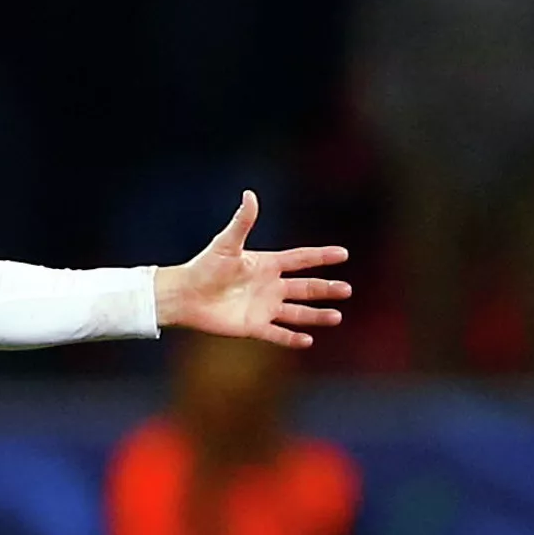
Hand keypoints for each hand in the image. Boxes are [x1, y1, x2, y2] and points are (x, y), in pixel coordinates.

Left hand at [153, 190, 350, 348]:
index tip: (343, 254)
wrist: (185, 295)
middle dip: (327, 289)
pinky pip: (278, 334)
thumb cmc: (204, 266)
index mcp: (267, 264)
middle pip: (306, 287)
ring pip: (298, 313)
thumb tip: (250, 194)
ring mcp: (264, 308)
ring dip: (317, 315)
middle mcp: (270, 286)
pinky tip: (308, 340)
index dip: (322, 257)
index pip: (301, 259)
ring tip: (337, 317)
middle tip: (347, 289)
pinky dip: (292, 339)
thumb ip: (242, 222)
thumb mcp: (226, 243)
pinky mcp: (254, 327)